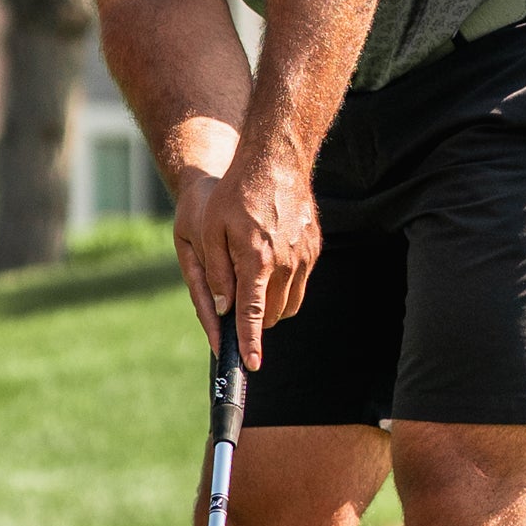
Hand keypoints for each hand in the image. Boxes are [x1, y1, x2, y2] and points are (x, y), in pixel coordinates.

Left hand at [173, 146, 319, 369]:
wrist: (276, 160)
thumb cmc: (235, 193)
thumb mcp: (211, 231)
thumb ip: (216, 273)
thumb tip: (222, 308)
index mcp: (257, 260)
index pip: (254, 314)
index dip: (251, 342)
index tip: (251, 365)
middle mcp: (286, 263)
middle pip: (273, 313)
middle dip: (256, 320)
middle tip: (237, 306)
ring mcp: (304, 256)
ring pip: (290, 302)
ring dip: (271, 305)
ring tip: (253, 283)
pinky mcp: (314, 248)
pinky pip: (301, 282)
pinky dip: (285, 284)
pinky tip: (270, 263)